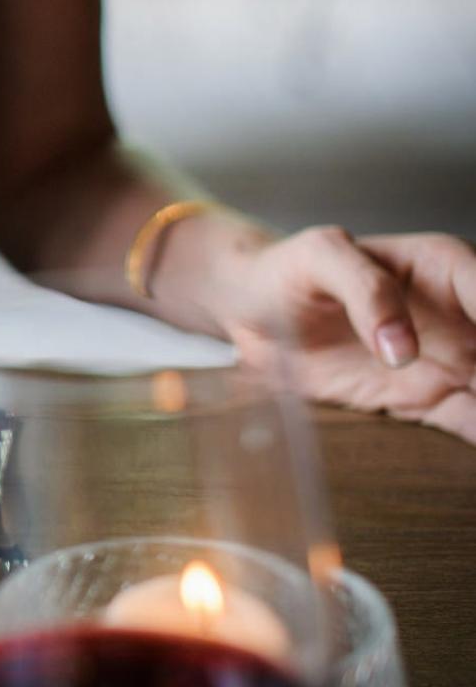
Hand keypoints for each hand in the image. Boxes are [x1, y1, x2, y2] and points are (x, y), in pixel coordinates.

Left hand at [218, 227, 475, 441]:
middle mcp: (462, 316)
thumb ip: (364, 290)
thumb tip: (402, 347)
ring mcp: (451, 361)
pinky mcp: (427, 399)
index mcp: (446, 268)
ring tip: (475, 412)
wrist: (252, 308)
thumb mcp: (319, 257)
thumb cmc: (289, 269)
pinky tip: (475, 448)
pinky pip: (471, 423)